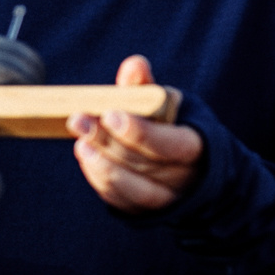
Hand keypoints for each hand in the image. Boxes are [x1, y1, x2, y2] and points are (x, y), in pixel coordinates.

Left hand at [68, 55, 203, 213]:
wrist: (185, 163)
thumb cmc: (169, 123)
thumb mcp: (164, 102)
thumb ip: (145, 87)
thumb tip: (134, 64)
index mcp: (197, 145)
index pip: (173, 145)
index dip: (141, 133)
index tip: (110, 114)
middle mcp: (186, 177)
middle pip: (146, 164)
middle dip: (108, 142)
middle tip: (78, 120)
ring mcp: (169, 199)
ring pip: (137, 190)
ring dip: (104, 167)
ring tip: (81, 144)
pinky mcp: (147, 211)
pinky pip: (124, 202)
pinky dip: (102, 181)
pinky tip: (87, 157)